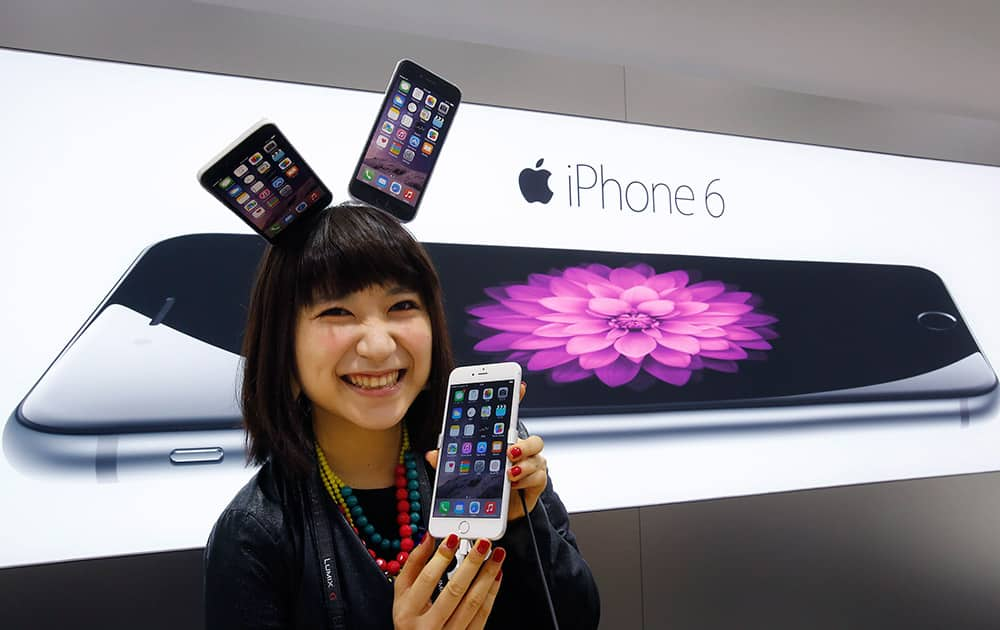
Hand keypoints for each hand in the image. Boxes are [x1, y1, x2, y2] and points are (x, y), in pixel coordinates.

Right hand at [393, 533, 505, 628]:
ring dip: (487, 575)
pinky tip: (496, 576)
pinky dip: (491, 593)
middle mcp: (428, 626)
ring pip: (472, 603)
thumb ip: (413, 565)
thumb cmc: (410, 619)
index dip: (441, 556)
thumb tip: (428, 538)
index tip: (454, 537)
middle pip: (454, 590)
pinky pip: (482, 615)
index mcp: (408, 612)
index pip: (427, 579)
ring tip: (497, 555)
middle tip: (483, 543)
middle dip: (472, 563)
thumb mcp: (402, 594)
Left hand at [425, 382, 543, 521]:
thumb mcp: (460, 471)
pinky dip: (525, 480)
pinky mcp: (537, 482)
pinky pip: (539, 476)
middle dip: (522, 443)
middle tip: (508, 450)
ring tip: (508, 473)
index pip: (511, 416)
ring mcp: (531, 465)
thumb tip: (432, 455)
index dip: (517, 398)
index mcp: (502, 441)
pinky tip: (511, 485)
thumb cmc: (479, 485)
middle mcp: (520, 450)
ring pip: (537, 456)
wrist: (492, 513)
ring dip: (522, 464)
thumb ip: (448, 462)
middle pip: (533, 438)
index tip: (520, 385)